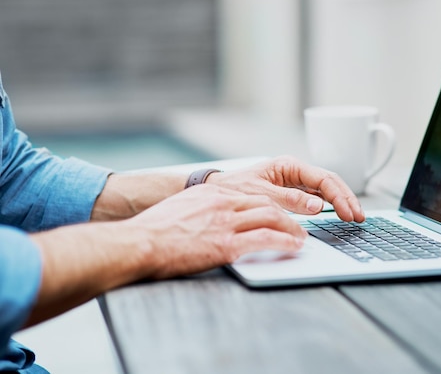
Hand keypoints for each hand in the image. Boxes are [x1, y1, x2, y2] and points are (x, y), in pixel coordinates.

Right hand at [127, 183, 306, 278]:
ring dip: (291, 228)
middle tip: (297, 225)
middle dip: (287, 214)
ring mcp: (225, 222)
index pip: (251, 195)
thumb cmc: (153, 231)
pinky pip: (266, 239)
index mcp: (211, 194)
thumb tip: (210, 218)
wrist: (139, 243)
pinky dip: (284, 242)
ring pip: (271, 217)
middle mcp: (222, 203)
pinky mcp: (226, 244)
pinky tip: (293, 247)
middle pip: (266, 203)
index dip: (271, 204)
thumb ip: (200, 209)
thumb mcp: (180, 208)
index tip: (280, 212)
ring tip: (300, 238)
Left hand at [206, 156, 364, 221]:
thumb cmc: (234, 189)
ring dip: (341, 202)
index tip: (348, 213)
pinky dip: (330, 206)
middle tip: (359, 217)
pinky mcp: (293, 193)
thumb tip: (316, 205)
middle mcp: (295, 172)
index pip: (323, 179)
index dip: (339, 196)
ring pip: (326, 190)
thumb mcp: (261, 194)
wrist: (217, 193)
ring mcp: (295, 182)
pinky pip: (317, 198)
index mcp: (289, 166)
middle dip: (347, 199)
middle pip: (330, 183)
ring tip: (354, 217)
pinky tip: (339, 215)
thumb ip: (289, 199)